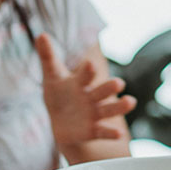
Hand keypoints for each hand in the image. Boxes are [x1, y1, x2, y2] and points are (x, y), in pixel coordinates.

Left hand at [36, 33, 135, 149]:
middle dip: (109, 87)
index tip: (89, 63)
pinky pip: (103, 131)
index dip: (87, 70)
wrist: (62, 121)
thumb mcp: (51, 76)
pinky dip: (110, 133)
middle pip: (102, 91)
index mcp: (80, 82)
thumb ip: (48, 56)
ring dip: (120, 106)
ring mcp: (94, 113)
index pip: (85, 74)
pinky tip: (119, 135)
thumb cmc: (59, 93)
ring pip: (108, 109)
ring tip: (130, 102)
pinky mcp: (93, 130)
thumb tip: (40, 34)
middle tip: (118, 83)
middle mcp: (91, 96)